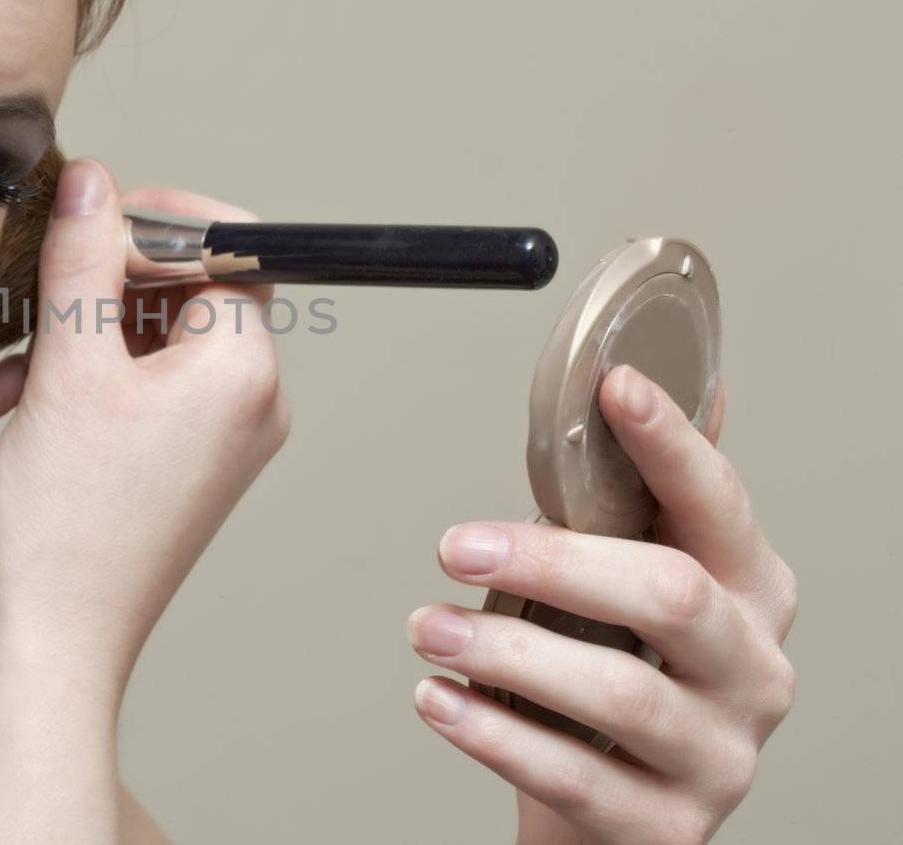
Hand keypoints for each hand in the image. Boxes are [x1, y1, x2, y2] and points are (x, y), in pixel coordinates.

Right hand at [0, 159, 290, 692]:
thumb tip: (93, 182)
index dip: (157, 219)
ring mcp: (225, 434)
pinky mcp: (193, 460)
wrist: (57, 635)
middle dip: (97, 286)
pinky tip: (15, 401)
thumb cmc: (68, 520)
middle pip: (185, 290)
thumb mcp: (66, 366)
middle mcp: (252, 400)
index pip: (227, 246)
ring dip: (76, 336)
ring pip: (153, 339)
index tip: (92, 216)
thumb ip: (84, 260)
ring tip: (7, 367)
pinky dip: (86, 379)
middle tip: (35, 290)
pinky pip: (146, 386)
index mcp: (241, 370)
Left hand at [406, 366, 797, 843]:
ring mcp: (718, 754)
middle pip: (671, 598)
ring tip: (426, 627)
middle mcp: (752, 670)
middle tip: (456, 546)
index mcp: (750, 590)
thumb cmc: (619, 675)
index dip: (671, 445)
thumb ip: (633, 495)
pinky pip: (572, 776)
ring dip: (504, 653)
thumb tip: (638, 378)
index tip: (614, 388)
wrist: (620, 815)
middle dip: (553, 563)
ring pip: (618, 694)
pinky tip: (437, 699)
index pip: (718, 505)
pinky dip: (491, 733)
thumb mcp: (631, 582)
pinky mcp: (667, 827)